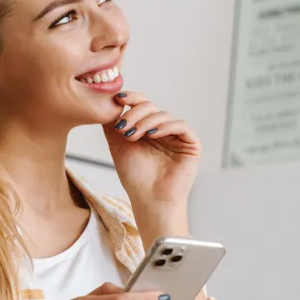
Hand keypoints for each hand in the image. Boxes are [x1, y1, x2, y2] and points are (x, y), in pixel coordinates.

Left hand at [102, 91, 200, 208]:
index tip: (118, 99)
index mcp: (148, 130)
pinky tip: (153, 134)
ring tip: (133, 135)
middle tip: (123, 127)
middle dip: (135, 113)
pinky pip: (181, 126)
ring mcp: (178, 138)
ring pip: (164, 115)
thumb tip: (107, 104)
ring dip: (146, 122)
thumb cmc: (135, 178)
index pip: (142, 106)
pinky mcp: (192, 145)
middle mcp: (164, 131)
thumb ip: (112, 125)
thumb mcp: (118, 146)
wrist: (150, 200)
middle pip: (152, 107)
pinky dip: (166, 126)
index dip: (132, 98)